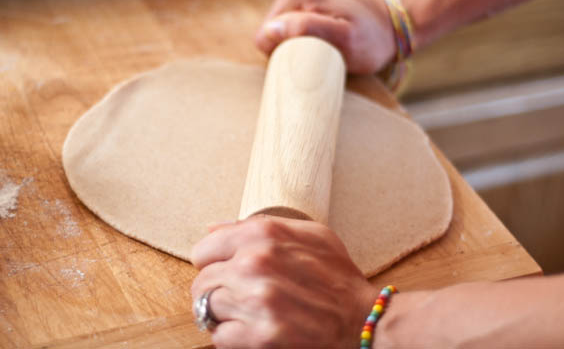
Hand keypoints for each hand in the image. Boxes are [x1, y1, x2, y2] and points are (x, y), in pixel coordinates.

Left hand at [191, 216, 377, 347]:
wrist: (361, 319)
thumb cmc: (336, 275)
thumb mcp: (308, 234)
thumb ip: (258, 226)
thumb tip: (212, 228)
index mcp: (263, 234)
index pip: (203, 250)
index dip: (214, 263)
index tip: (226, 271)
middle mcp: (255, 264)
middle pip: (202, 282)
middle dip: (217, 290)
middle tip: (239, 296)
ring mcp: (256, 301)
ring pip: (207, 309)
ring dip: (223, 313)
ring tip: (247, 313)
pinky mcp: (259, 336)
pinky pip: (219, 336)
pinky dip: (231, 336)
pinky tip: (253, 329)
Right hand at [255, 0, 395, 73]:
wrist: (391, 25)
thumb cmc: (371, 41)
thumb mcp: (344, 42)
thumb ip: (307, 31)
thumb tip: (271, 29)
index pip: (265, 35)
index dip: (283, 53)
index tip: (311, 55)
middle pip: (270, 28)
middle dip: (290, 44)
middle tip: (320, 49)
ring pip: (277, 24)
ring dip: (296, 37)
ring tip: (323, 40)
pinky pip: (287, 16)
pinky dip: (300, 28)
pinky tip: (321, 29)